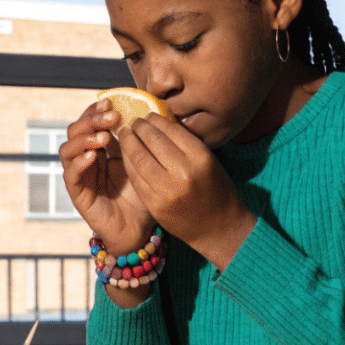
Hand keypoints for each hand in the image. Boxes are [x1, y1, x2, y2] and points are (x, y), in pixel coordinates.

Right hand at [59, 100, 157, 252]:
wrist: (140, 230)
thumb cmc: (144, 197)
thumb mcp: (144, 164)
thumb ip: (139, 142)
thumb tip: (147, 112)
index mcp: (101, 149)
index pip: (90, 122)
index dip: (96, 110)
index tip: (111, 101)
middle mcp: (86, 159)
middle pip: (75, 130)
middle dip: (91, 120)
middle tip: (110, 117)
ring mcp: (80, 176)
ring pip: (66, 149)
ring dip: (84, 139)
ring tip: (103, 138)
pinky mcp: (78, 194)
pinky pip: (70, 175)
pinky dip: (79, 163)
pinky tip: (94, 156)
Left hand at [119, 114, 256, 269]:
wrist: (218, 229)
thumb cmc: (217, 191)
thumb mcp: (209, 161)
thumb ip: (187, 143)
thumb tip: (162, 121)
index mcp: (200, 158)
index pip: (171, 130)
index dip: (156, 119)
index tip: (149, 115)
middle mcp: (183, 173)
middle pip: (152, 141)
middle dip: (139, 127)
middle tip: (133, 121)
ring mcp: (166, 190)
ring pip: (139, 158)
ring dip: (129, 143)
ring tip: (126, 134)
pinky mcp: (154, 204)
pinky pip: (135, 177)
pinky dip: (128, 163)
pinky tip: (126, 154)